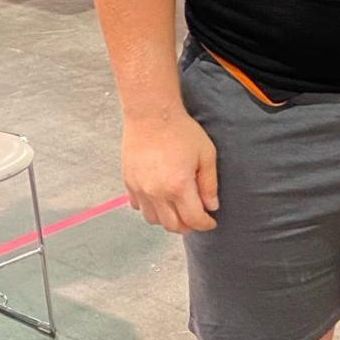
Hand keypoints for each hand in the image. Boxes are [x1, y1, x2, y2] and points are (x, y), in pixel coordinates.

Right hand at [122, 110, 219, 233]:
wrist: (151, 114)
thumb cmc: (181, 131)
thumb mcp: (206, 154)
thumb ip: (209, 184)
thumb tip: (211, 206)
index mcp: (178, 186)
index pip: (193, 220)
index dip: (205, 224)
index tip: (211, 221)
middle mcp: (156, 192)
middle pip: (172, 225)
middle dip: (188, 226)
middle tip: (197, 217)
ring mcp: (140, 189)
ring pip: (153, 220)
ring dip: (168, 219)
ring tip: (178, 208)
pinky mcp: (129, 182)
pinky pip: (138, 206)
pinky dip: (150, 208)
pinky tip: (159, 198)